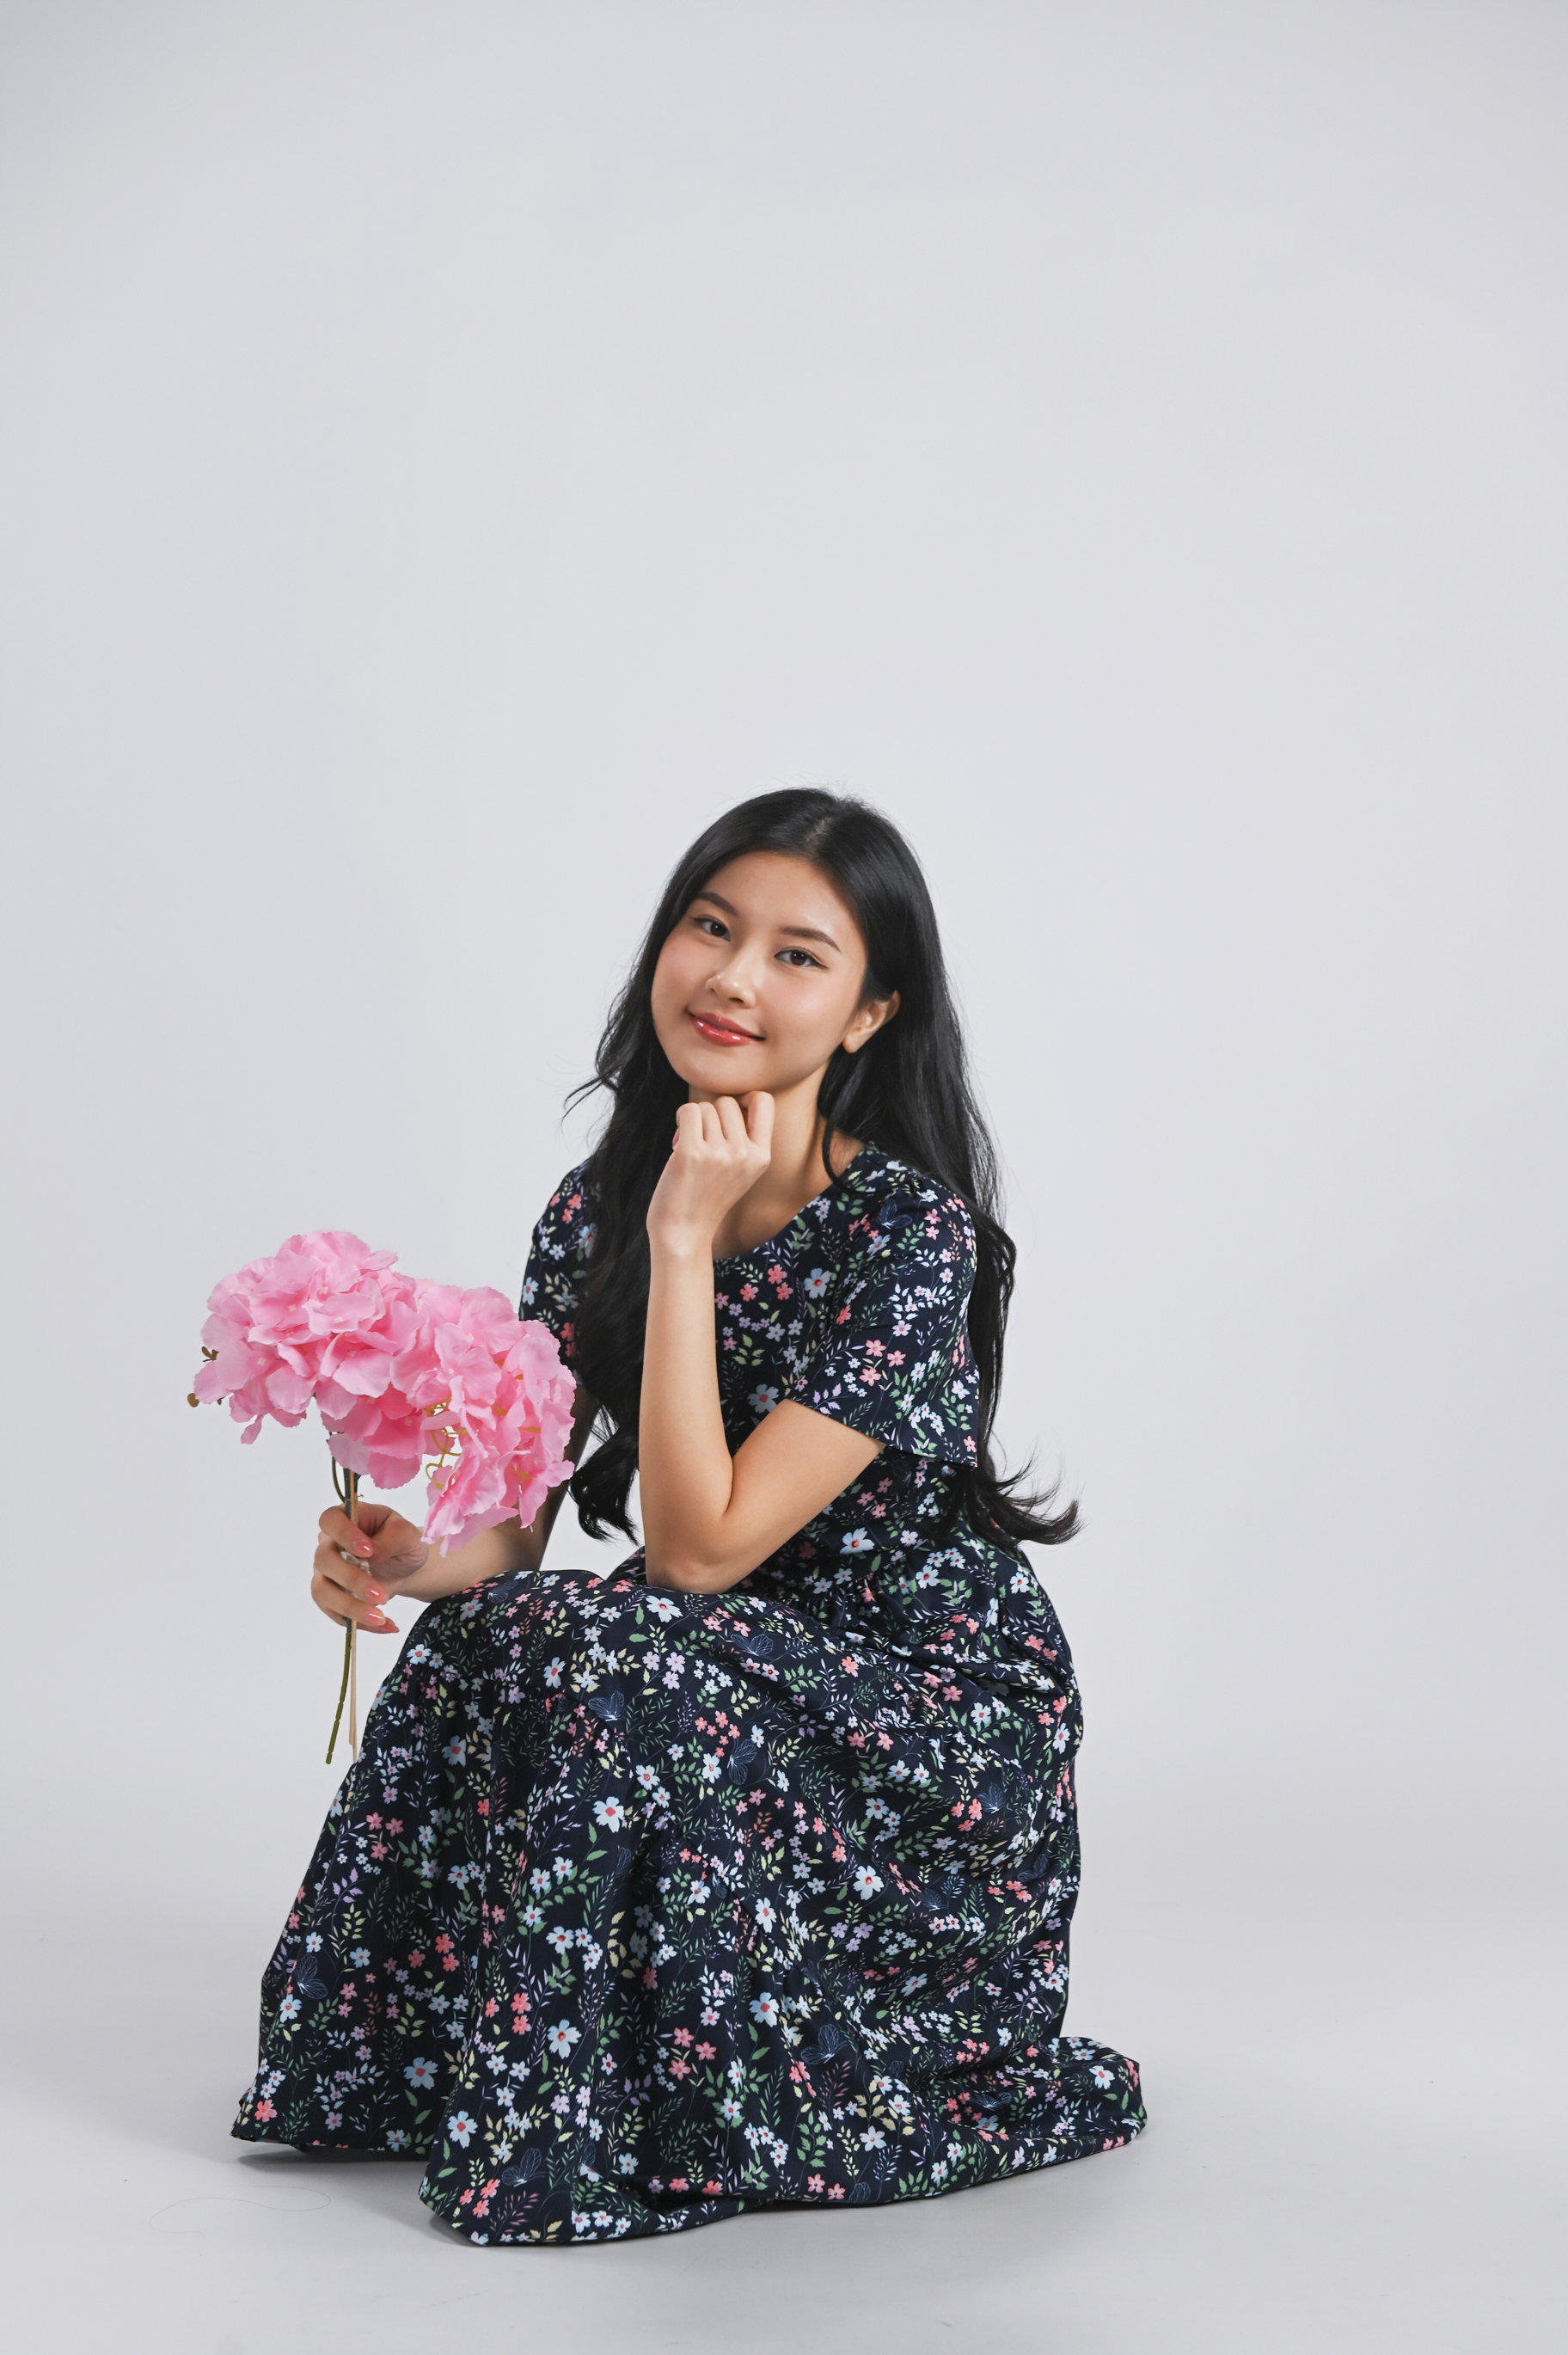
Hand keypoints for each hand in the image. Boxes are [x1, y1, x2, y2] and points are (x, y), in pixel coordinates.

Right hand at [311, 1499, 428, 1632]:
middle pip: (324, 1560)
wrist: (405, 1564)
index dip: (344, 1534)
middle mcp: (329, 1545)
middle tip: (380, 1594)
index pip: (330, 1520)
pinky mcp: (331, 1597)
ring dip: (351, 1607)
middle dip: (352, 1580)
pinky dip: (360, 1623)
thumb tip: (373, 1553)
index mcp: (345, 1518)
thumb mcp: (408, 1534)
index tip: (368, 1551)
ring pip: (323, 1591)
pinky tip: (385, 1625)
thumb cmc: (402, 1541)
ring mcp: (326, 1572)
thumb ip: (392, 1538)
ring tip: (379, 1617)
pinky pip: (336, 1613)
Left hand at [647, 1092, 773, 1254]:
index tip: (728, 1114)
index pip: (764, 1101)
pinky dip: (680, 1120)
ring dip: (692, 1121)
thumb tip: (729, 1101)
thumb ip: (743, 1140)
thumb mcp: (740, 1172)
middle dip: (710, 1115)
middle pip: (727, 1102)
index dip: (744, 1099)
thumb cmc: (706, 1200)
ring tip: (690, 1148)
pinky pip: (687, 1111)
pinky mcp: (692, 1152)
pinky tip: (678, 1142)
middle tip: (702, 1140)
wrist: (684, 1234)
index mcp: (761, 1157)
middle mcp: (745, 1153)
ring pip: (704, 1107)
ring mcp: (719, 1153)